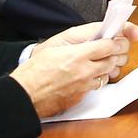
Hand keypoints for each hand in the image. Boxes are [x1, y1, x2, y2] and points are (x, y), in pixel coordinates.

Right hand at [12, 21, 137, 116]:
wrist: (24, 95)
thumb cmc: (33, 71)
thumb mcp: (54, 48)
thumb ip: (77, 44)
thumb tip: (93, 39)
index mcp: (77, 55)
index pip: (108, 45)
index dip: (113, 42)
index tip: (113, 40)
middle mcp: (84, 71)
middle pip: (112, 60)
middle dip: (113, 54)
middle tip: (109, 51)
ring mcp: (83, 86)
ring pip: (107, 75)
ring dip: (105, 68)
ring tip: (97, 63)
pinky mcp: (80, 98)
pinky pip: (96, 87)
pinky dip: (95, 81)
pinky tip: (87, 77)